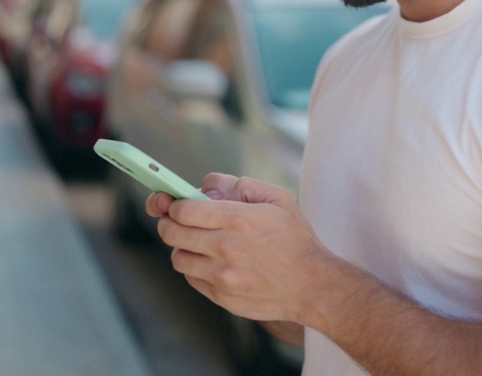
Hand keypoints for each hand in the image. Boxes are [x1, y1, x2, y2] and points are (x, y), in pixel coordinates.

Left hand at [152, 174, 332, 324]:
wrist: (312, 285)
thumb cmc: (294, 238)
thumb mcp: (277, 198)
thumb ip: (238, 184)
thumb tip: (204, 188)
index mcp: (238, 219)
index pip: (183, 210)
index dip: (175, 204)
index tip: (178, 205)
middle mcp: (226, 248)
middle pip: (172, 233)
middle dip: (170, 223)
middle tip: (178, 221)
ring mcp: (222, 276)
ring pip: (178, 258)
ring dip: (183, 247)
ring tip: (201, 243)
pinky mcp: (221, 297)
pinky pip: (192, 278)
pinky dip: (196, 268)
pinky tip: (214, 262)